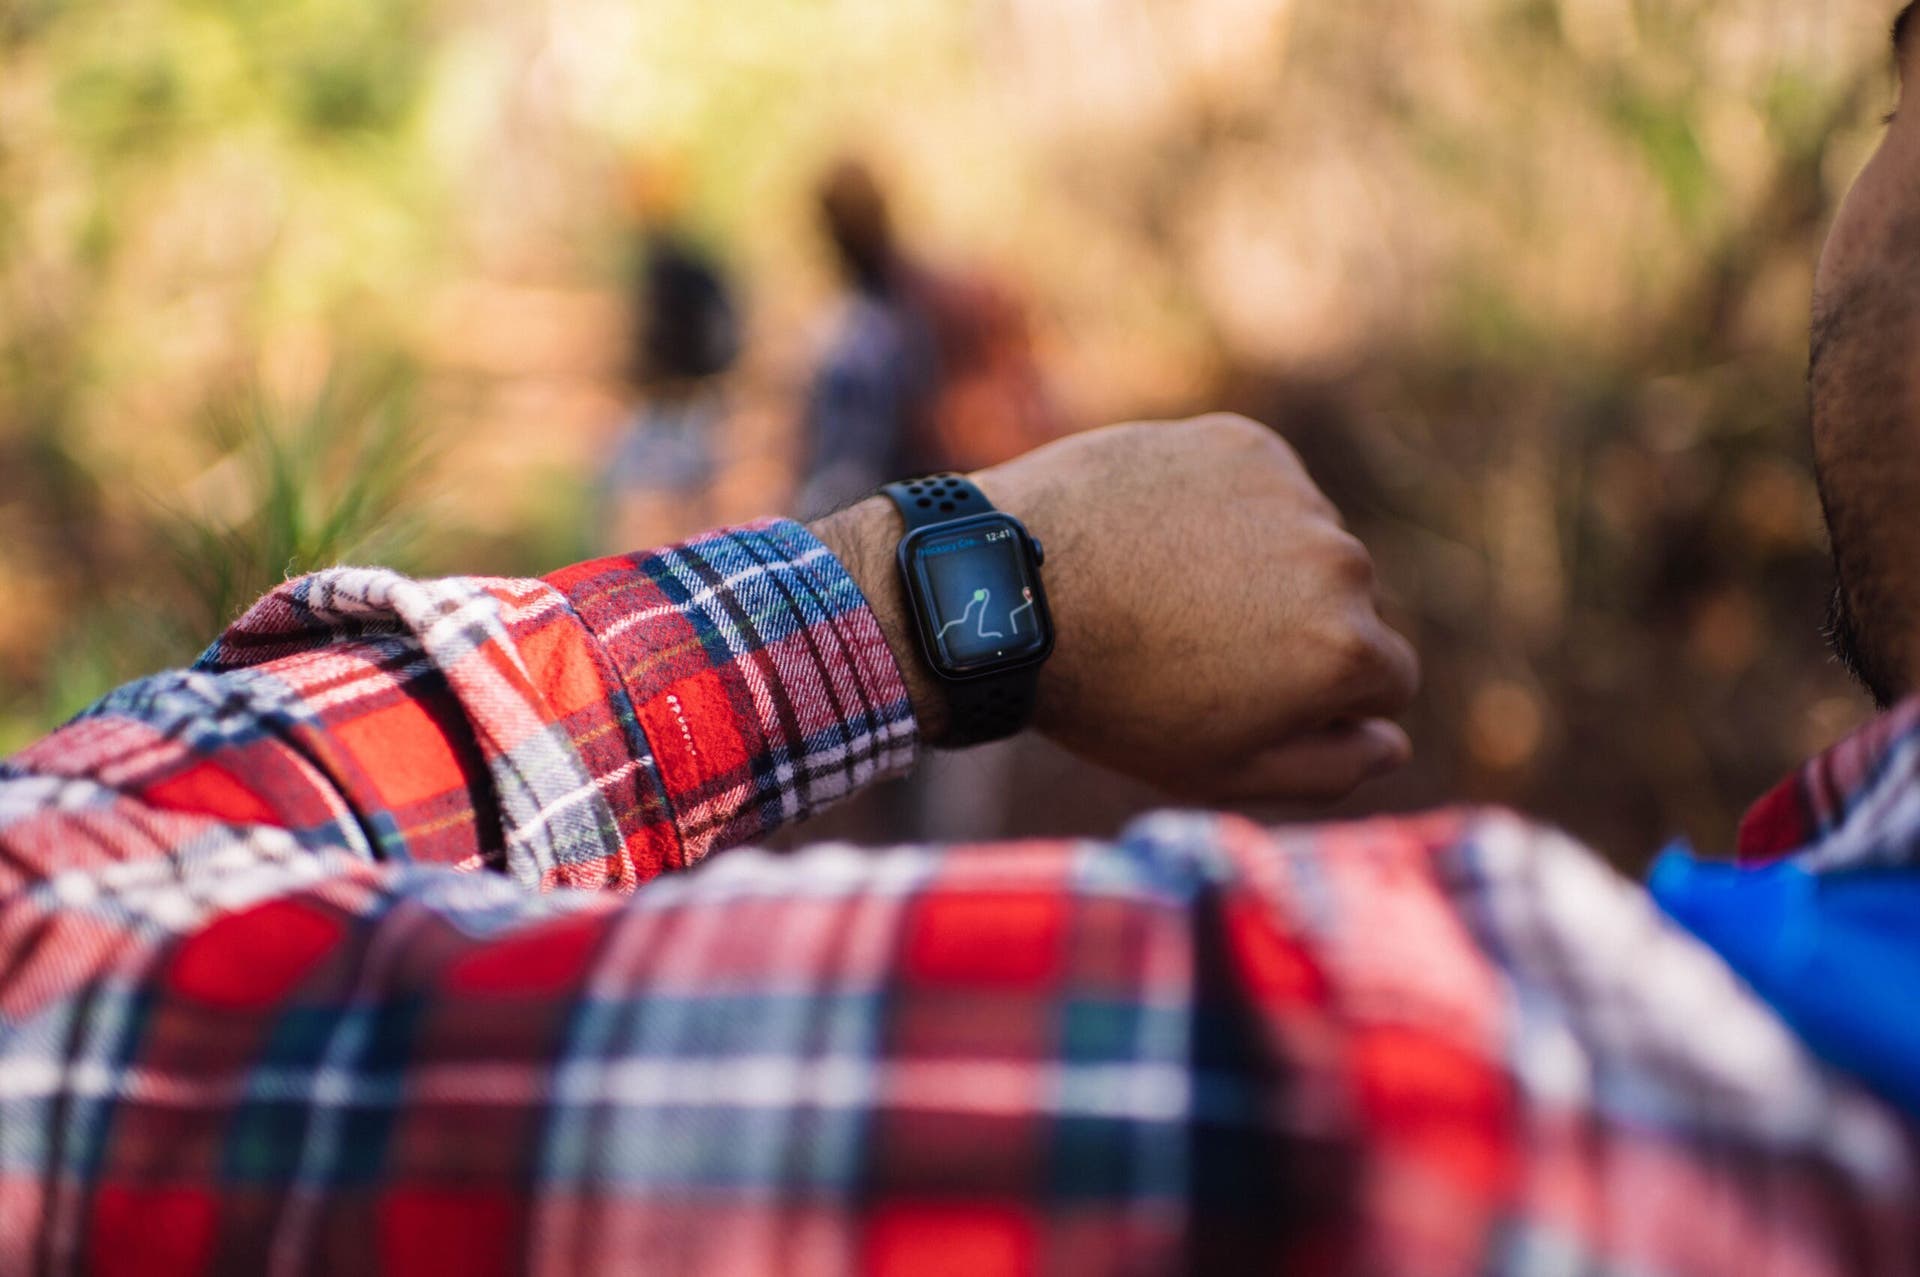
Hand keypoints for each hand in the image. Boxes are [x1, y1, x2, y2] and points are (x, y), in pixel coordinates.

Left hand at [813, 415, 1418, 802]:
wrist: (1007, 588)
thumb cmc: (1110, 696)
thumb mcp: (1219, 770)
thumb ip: (1327, 769)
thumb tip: (1394, 744)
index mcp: (1347, 652)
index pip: (1386, 681)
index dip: (1319, 699)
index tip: (1247, 691)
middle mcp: (1342, 564)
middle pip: (1349, 607)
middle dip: (1293, 626)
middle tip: (1192, 642)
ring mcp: (1293, 495)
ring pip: (1307, 541)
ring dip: (1261, 562)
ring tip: (1164, 587)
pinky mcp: (1244, 445)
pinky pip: (1263, 486)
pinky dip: (1225, 508)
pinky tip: (1157, 535)